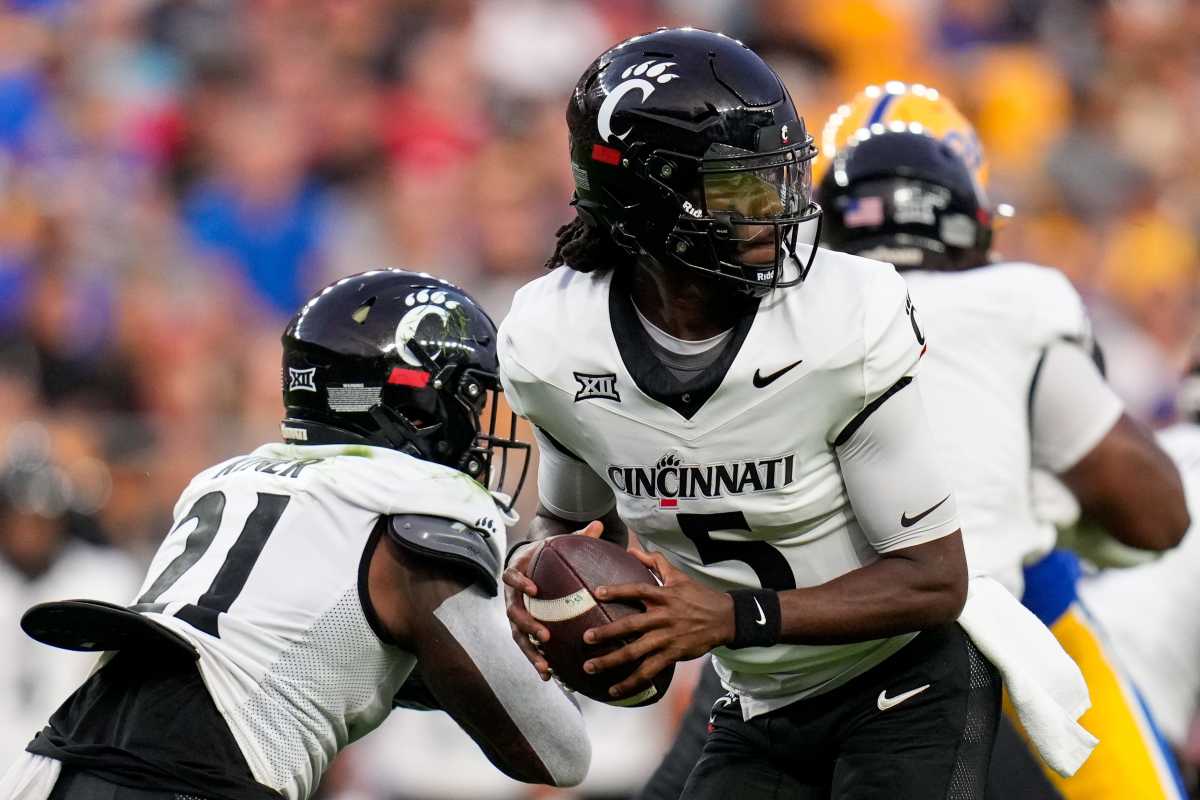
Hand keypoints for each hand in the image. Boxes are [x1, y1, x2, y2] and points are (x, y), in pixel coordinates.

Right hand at [503, 520, 604, 680]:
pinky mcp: (522, 631)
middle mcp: (511, 596)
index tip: (534, 589)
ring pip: (517, 636)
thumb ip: (577, 537)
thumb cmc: (545, 555)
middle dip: (527, 625)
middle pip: (513, 612)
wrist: (527, 566)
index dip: (520, 582)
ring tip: (546, 666)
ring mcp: (515, 616)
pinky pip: (527, 647)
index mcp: (517, 572)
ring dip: (531, 651)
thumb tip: (599, 524)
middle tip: (544, 634)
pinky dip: (537, 660)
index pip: (512, 576)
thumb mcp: (557, 544)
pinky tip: (550, 675)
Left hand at [582, 549, 733, 699]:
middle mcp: (663, 617)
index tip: (597, 593)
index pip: (637, 590)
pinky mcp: (673, 655)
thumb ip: (654, 562)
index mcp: (664, 596)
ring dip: (612, 660)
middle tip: (586, 638)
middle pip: (631, 625)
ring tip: (590, 667)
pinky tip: (614, 689)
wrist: (726, 618)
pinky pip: (649, 671)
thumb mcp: (678, 576)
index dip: (618, 591)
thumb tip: (632, 549)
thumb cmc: (699, 596)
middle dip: (607, 632)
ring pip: (636, 652)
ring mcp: (667, 638)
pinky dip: (631, 681)